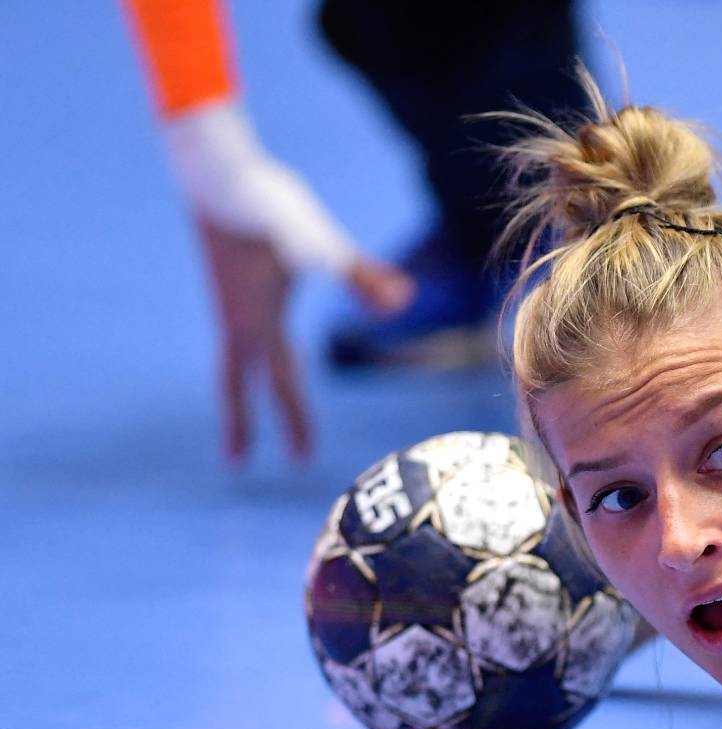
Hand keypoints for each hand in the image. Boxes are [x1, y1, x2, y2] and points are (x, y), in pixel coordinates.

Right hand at [197, 219, 411, 461]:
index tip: (301, 459)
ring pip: (232, 358)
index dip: (294, 420)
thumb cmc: (267, 203)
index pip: (283, 381)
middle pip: (240, 381)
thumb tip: (403, 301)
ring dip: (237, 388)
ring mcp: (228, 301)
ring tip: (239, 409)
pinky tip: (255, 343)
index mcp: (259, 318)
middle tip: (238, 462)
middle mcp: (236, 317)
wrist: (212, 168)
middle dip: (246, 420)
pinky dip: (244, 353)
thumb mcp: (318, 241)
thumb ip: (361, 275)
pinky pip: (235, 333)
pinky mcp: (227, 283)